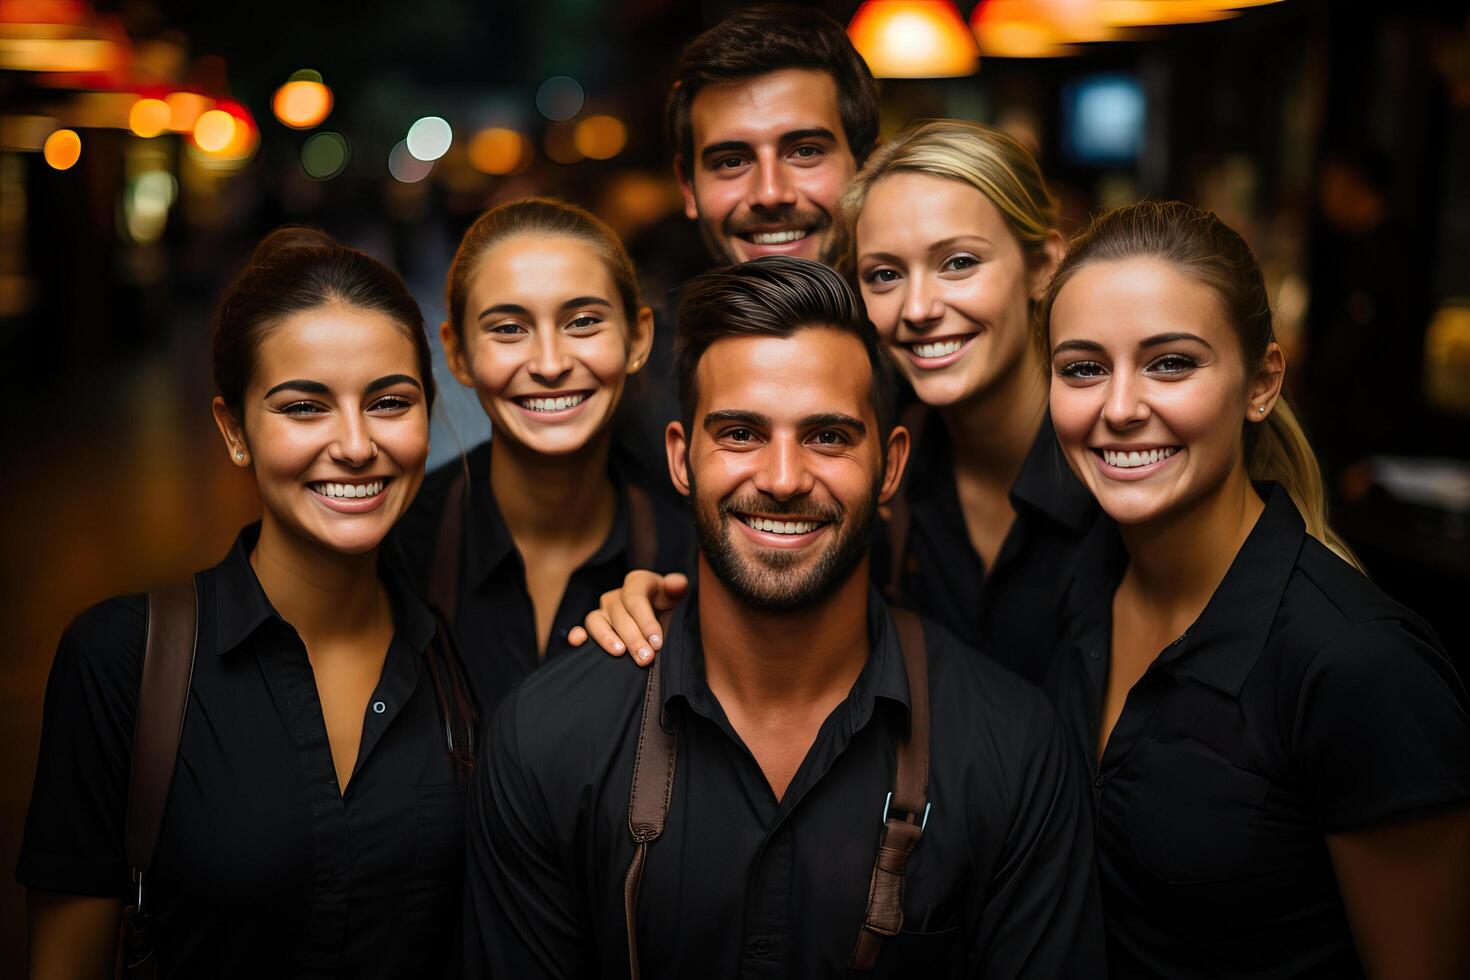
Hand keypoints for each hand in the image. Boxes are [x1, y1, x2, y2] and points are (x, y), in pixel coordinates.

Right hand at [567, 570, 687, 665]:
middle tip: (646, 658)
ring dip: (606, 637)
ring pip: (596, 621)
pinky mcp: (595, 627)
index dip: (646, 621)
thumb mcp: (676, 597)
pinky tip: (578, 642)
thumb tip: (676, 583)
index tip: (657, 643)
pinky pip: (582, 629)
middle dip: (633, 638)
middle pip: (619, 615)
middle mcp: (617, 596)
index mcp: (637, 583)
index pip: (636, 599)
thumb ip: (676, 588)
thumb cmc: (669, 609)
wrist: (663, 621)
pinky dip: (577, 635)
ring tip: (619, 652)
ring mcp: (603, 611)